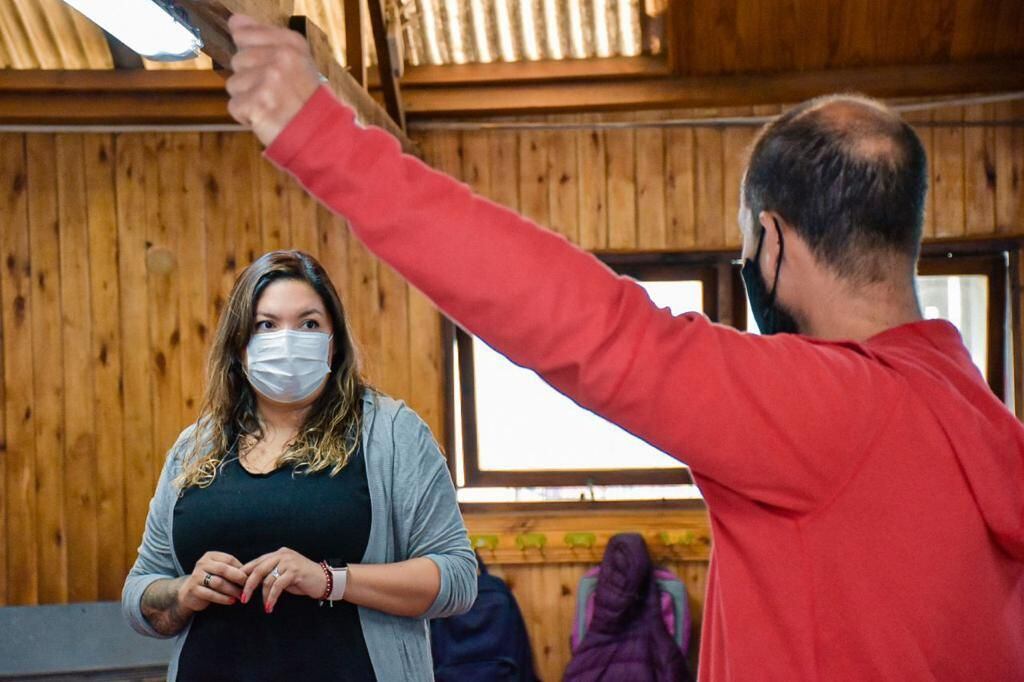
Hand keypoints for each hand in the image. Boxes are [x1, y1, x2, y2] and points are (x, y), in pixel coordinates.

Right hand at [177, 551, 247, 613]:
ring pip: (218, 582)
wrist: (189, 593)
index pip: (229, 559)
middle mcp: (202, 564)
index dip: (241, 568)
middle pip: (224, 569)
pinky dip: (223, 598)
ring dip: (232, 590)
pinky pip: (211, 594)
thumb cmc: (210, 580)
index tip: (251, 576)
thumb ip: (232, 570)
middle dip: (238, 578)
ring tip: (241, 595)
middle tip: (248, 585)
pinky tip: (232, 601)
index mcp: (210, 556)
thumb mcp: (219, 572)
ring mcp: (196, 576)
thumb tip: (253, 574)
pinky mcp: (194, 589)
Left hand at [225, 14, 320, 146]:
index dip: (249, 52)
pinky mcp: (258, 103)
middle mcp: (280, 58)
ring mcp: (269, 80)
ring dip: (248, 99)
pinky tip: (267, 118)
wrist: (321, 135)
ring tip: (272, 106)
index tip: (264, 66)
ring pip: (234, 84)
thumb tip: (235, 21)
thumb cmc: (306, 100)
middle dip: (250, 79)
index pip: (244, 32)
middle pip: (237, 60)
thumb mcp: (296, 61)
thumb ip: (265, 38)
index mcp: (291, 44)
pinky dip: (247, 116)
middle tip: (274, 93)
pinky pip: (234, 106)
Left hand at [241, 547, 327, 612]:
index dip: (245, 574)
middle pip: (258, 569)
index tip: (236, 586)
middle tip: (243, 598)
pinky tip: (270, 606)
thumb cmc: (303, 579)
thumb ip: (271, 574)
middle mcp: (282, 555)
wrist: (325, 580)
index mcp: (278, 553)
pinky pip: (277, 586)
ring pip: (268, 579)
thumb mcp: (284, 574)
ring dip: (263, 596)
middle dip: (248, 585)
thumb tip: (251, 583)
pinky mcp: (295, 571)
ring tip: (265, 607)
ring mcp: (289, 562)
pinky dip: (271, 598)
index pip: (256, 562)